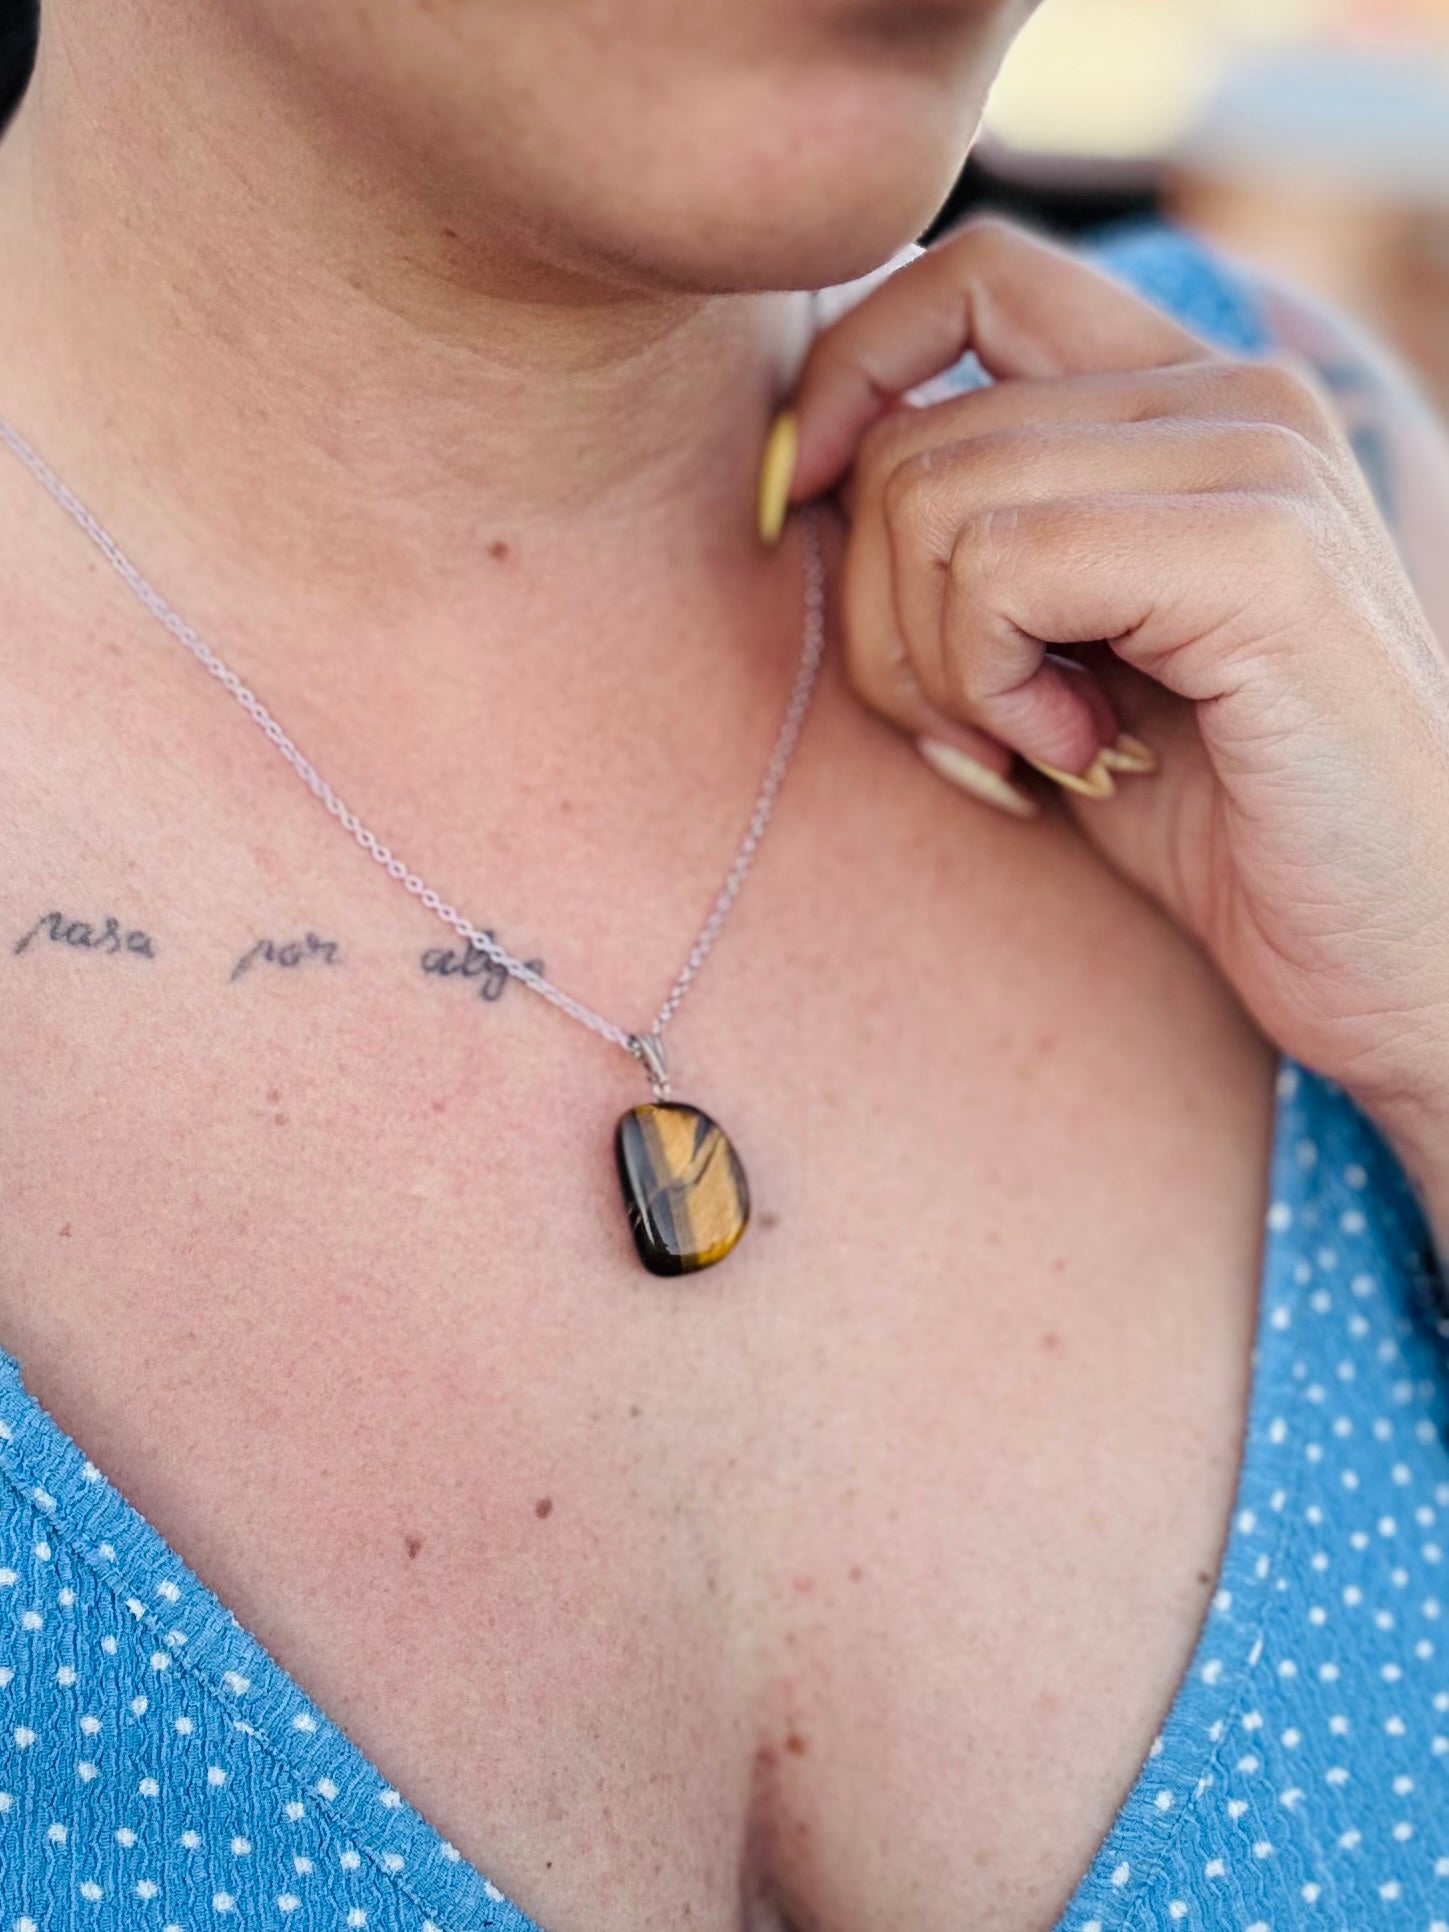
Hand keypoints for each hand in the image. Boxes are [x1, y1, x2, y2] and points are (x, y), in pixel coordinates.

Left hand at [771, 217, 1448, 1162]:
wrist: (1392, 949)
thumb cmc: (1219, 822)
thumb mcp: (1059, 664)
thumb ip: (970, 551)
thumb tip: (806, 474)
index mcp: (1189, 399)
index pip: (970, 277)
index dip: (848, 373)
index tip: (800, 507)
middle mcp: (1233, 395)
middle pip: (912, 432)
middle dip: (880, 614)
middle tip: (970, 730)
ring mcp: (1259, 460)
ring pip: (932, 495)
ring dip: (932, 665)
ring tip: (1033, 742)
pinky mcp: (1262, 555)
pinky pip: (999, 567)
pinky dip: (989, 685)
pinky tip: (1075, 750)